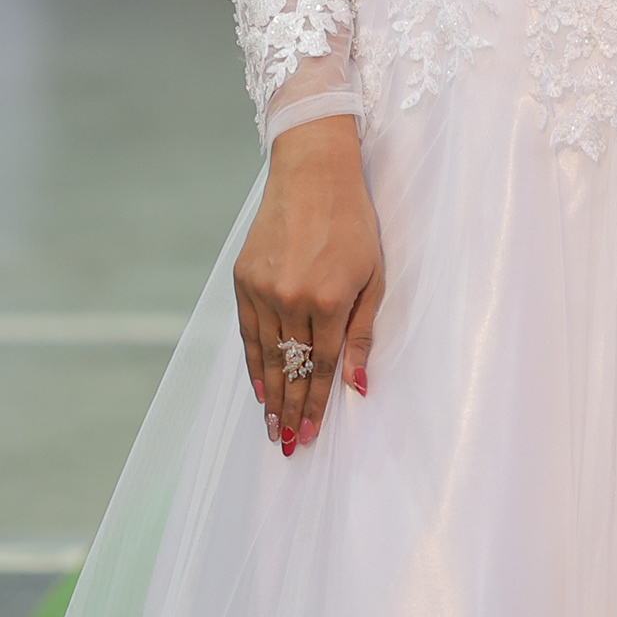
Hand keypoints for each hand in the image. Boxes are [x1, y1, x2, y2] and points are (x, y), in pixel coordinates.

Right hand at [234, 116, 383, 456]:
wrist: (312, 173)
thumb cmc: (352, 222)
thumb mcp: (373, 275)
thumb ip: (363, 332)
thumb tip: (358, 384)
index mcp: (329, 298)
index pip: (321, 366)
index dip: (317, 403)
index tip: (313, 433)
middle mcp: (291, 298)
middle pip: (291, 368)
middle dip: (291, 411)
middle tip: (289, 443)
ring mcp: (262, 290)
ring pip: (266, 356)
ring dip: (270, 395)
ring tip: (272, 427)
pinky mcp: (243, 279)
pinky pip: (247, 333)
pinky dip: (252, 363)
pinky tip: (259, 387)